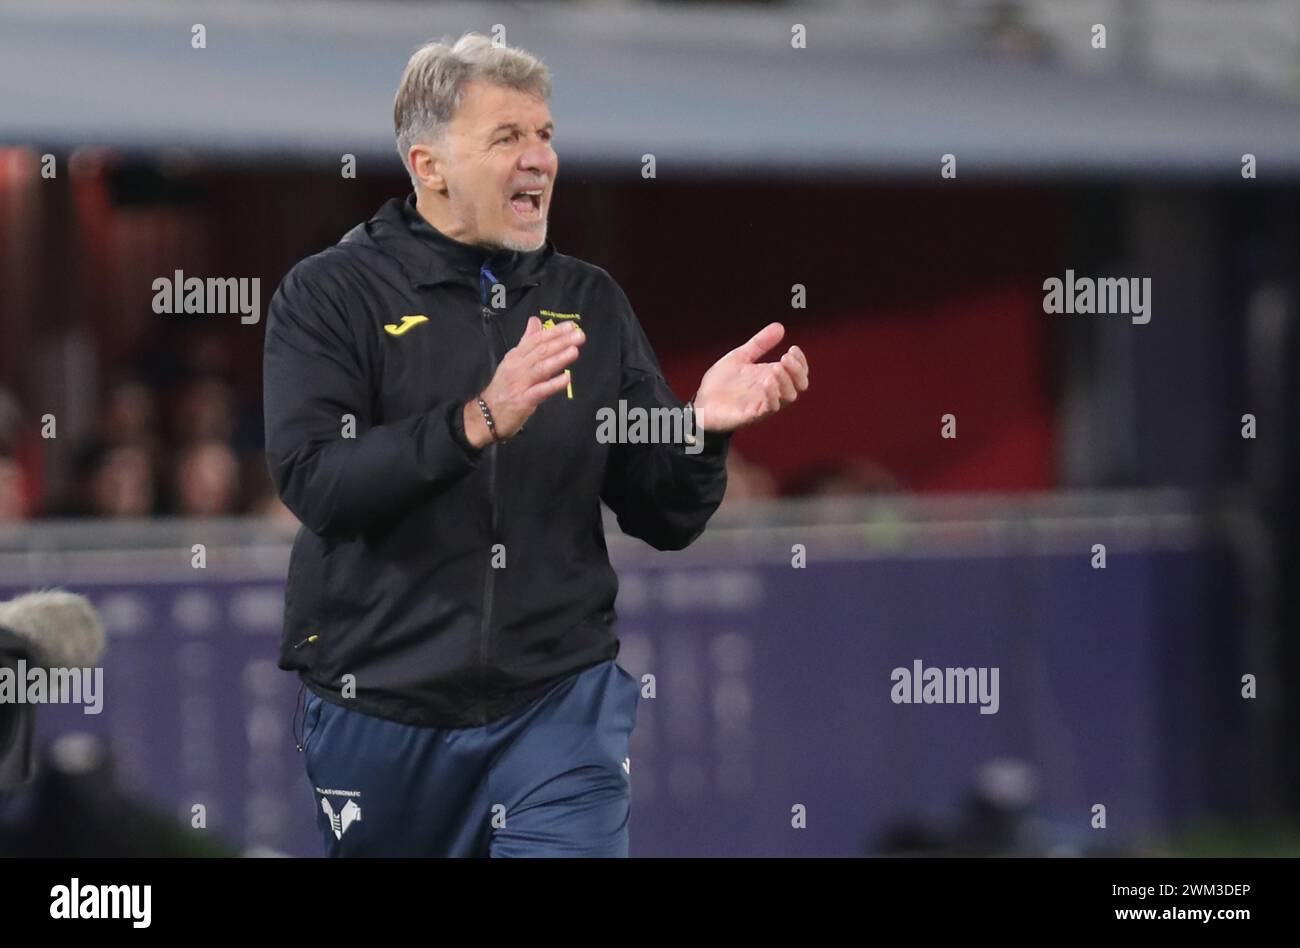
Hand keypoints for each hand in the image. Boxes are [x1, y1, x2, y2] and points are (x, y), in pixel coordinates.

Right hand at [465, 316, 583, 446]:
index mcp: (516, 356)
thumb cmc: (504, 387)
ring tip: (574, 351)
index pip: (536, 340)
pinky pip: (540, 391)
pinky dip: (553, 384)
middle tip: (579, 335)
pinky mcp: (523, 400)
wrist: (487, 414)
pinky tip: (566, 379)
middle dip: (561, 342)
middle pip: (541, 351)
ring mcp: (520, 383)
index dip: (554, 332)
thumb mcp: (513, 361)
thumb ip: (526, 341)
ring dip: (558, 359)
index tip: (571, 325)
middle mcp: (517, 367)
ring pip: (541, 368)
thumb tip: (535, 320)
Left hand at [691, 322, 808, 432]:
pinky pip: (769, 408)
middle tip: (785, 357)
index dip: (800, 361)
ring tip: (775, 367)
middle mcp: (771, 391)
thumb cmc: (721, 384)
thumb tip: (780, 327)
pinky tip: (767, 383)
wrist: (701, 404)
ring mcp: (763, 403)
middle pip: (799, 385)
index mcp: (771, 377)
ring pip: (788, 397)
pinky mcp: (752, 414)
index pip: (798, 372)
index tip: (793, 348)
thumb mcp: (741, 357)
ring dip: (786, 381)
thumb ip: (760, 343)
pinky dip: (772, 396)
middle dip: (797, 370)